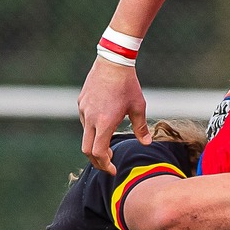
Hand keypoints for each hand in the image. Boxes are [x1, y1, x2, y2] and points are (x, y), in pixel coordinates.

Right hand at [78, 57, 147, 174]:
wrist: (113, 61)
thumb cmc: (128, 85)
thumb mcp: (138, 107)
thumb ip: (141, 128)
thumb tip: (147, 143)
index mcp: (104, 123)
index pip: (99, 153)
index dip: (105, 164)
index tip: (113, 169)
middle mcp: (90, 118)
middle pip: (87, 149)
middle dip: (97, 160)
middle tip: (108, 164)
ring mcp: (83, 110)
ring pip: (85, 134)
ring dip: (95, 143)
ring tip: (108, 144)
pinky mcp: (81, 102)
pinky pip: (84, 120)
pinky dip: (92, 129)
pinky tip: (103, 124)